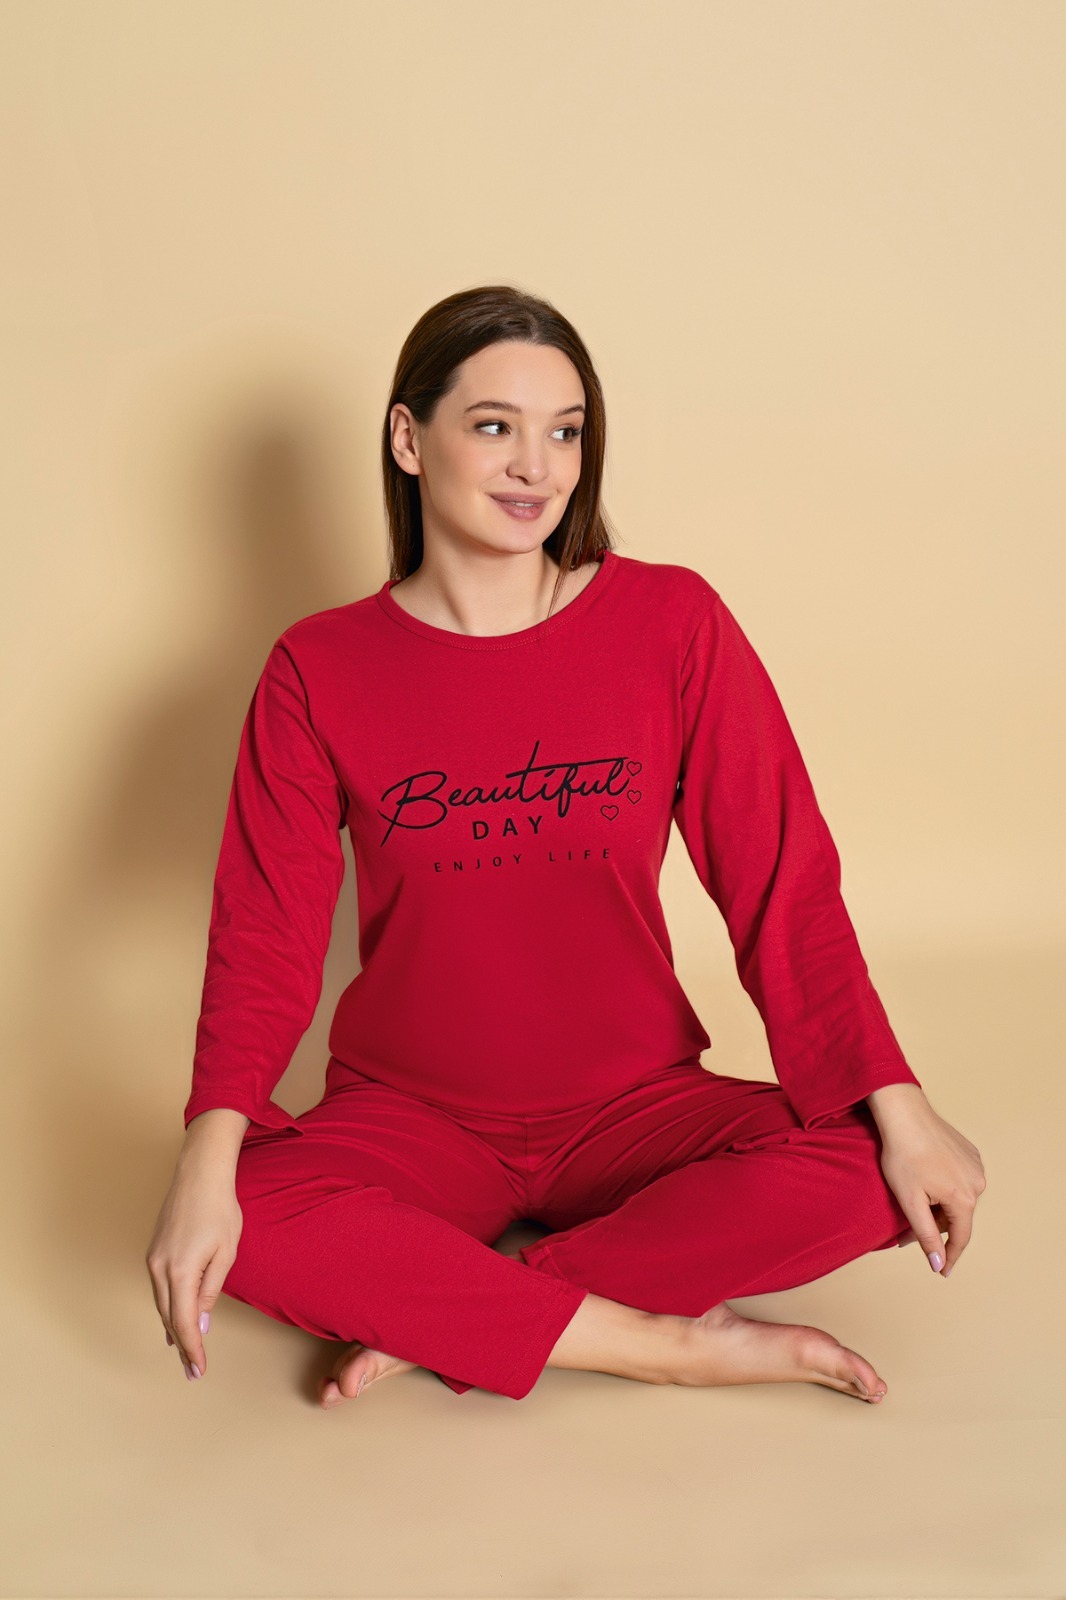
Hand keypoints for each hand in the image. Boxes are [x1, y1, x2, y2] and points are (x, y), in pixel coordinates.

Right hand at [145, 1157, 243, 1380]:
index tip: (198, 1370)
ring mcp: (153, 1260)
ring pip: (161, 1304)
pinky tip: (173, 1320)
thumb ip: (210, 1292)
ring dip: (172, 1329)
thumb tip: (198, 1324)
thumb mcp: (225, 1254)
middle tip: (192, 1372)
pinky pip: (159, 1289)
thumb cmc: (219, 1210)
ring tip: (184, 1353)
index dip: (191, 1348)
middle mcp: (159, 1268)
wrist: (199, 1174)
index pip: (183, 1322)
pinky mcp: (153, 1252)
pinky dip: (167, 1308)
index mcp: (180, 1271)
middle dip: (181, 1346)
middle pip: (169, 1317)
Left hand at [866, 1084, 986, 1277]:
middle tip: (905, 1233)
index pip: (960, 1238)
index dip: (950, 1257)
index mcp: (965, 1198)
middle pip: (957, 1217)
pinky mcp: (969, 1152)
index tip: (942, 1272)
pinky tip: (924, 1181)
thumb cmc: (903, 1156)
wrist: (904, 1114)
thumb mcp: (910, 1201)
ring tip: (913, 1203)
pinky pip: (958, 1179)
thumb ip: (927, 1235)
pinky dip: (943, 1187)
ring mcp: (975, 1165)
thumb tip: (939, 1265)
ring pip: (957, 1199)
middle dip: (934, 1227)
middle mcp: (977, 1182)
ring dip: (938, 1206)